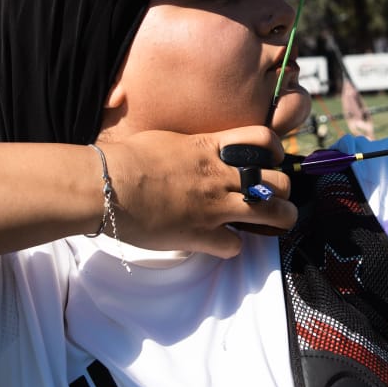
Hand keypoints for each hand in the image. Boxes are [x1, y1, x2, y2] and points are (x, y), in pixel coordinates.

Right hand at [99, 126, 294, 257]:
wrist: (105, 185)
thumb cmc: (128, 159)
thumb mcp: (169, 140)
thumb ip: (194, 146)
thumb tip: (201, 150)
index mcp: (212, 148)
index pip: (264, 140)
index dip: (275, 151)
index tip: (269, 159)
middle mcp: (220, 176)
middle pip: (279, 181)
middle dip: (283, 191)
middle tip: (273, 197)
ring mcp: (214, 207)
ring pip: (272, 214)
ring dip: (279, 219)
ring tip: (273, 223)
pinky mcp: (201, 235)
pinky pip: (234, 246)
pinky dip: (231, 246)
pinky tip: (221, 241)